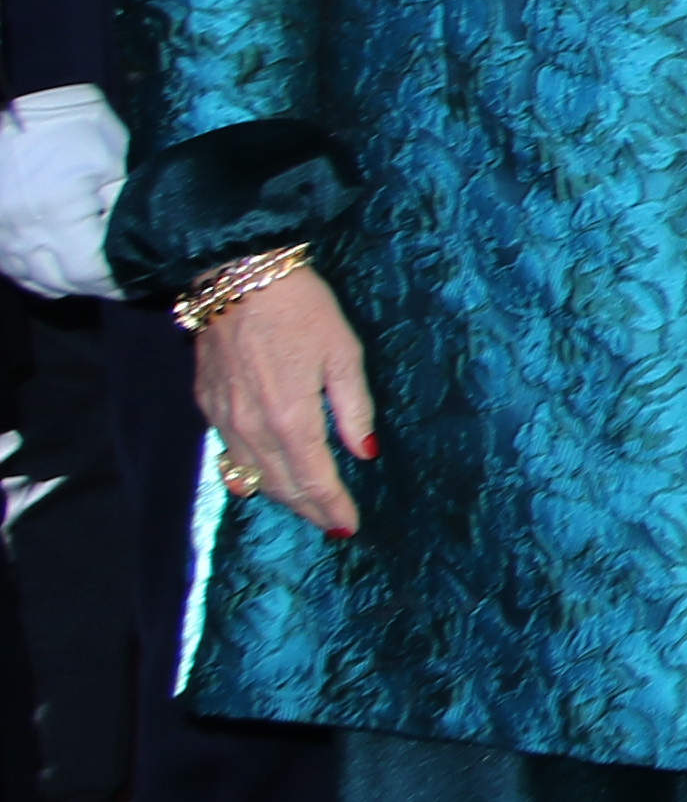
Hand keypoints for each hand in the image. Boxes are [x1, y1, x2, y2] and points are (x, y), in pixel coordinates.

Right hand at [0, 84, 125, 300]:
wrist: (26, 98)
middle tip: (119, 281)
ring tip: (89, 276)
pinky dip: (32, 271)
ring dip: (61, 282)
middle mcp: (21, 231)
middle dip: (92, 285)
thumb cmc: (74, 123)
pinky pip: (8, 264)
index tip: (136, 280)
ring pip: (30, 278)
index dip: (115, 281)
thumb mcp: (112, 163)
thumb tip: (126, 239)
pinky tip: (52, 266)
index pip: (89, 271)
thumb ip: (118, 207)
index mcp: (57, 216)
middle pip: (59, 281)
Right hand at [194, 265, 368, 537]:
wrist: (238, 276)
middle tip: (332, 522)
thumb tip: (365, 452)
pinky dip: (249, 472)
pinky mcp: (206, 404)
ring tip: (305, 505)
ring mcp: (223, 417)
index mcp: (290, 418)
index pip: (314, 479)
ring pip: (251, 475)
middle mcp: (251, 427)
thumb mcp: (344, 353)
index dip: (333, 506)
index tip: (349, 525)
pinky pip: (228, 453)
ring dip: (279, 495)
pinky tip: (262, 476)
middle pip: (280, 486)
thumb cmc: (301, 308)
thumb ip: (354, 408)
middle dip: (308, 508)